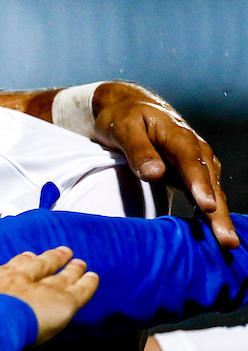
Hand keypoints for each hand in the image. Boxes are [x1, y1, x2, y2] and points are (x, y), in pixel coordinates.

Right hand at [0, 247, 97, 344]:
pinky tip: (93, 277)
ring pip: (62, 276)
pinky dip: (88, 282)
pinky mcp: (63, 300)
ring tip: (80, 263)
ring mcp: (44, 289)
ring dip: (72, 269)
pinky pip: (80, 289)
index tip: (27, 255)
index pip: (12, 268)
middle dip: (50, 258)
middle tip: (60, 252)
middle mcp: (22, 280)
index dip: (22, 261)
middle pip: (40, 265)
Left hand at [90, 82, 236, 248]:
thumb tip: (154, 174)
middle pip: (209, 181)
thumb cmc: (124, 117)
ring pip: (212, 191)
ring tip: (227, 243)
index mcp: (178, 135)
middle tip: (227, 240)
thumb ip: (138, 150)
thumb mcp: (123, 128)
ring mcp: (196, 162)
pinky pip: (204, 194)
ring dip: (219, 217)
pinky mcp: (190, 174)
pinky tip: (213, 233)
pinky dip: (210, 213)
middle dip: (218, 211)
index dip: (200, 184)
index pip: (191, 161)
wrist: (129, 107)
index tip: (206, 206)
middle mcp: (195, 149)